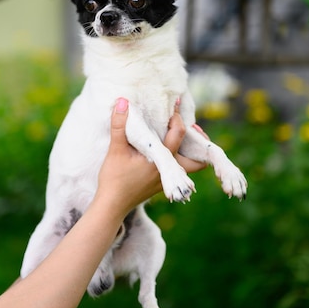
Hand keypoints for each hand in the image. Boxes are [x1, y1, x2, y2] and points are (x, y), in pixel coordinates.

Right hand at [95, 98, 206, 216]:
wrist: (111, 205)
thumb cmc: (114, 179)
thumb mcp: (115, 149)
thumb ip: (119, 125)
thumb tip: (122, 101)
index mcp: (162, 160)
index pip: (178, 134)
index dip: (178, 117)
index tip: (174, 104)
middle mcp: (169, 171)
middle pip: (197, 159)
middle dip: (197, 142)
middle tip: (191, 127)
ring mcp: (167, 180)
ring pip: (189, 166)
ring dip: (189, 151)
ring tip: (181, 137)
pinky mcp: (160, 184)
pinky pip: (177, 170)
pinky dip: (178, 157)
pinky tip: (166, 148)